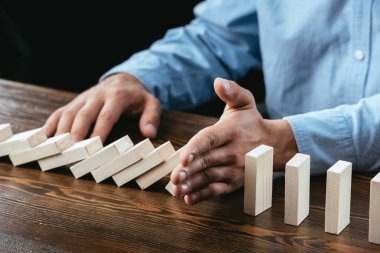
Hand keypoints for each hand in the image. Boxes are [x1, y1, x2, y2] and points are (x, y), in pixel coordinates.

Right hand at [44, 73, 160, 141]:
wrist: (123, 79)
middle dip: (76, 132)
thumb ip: (152, 117)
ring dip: (61, 130)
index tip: (95, 147)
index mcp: (117, 97)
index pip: (106, 115)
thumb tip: (149, 134)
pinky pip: (60, 112)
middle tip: (71, 150)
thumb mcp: (151, 103)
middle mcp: (97, 96)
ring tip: (57, 148)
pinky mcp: (75, 102)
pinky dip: (51, 124)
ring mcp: (84, 98)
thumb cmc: (137, 97)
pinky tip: (44, 139)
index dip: (99, 131)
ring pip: (69, 113)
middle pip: (84, 114)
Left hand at [170, 78, 296, 204]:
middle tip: (173, 178)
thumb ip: (232, 91)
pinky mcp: (234, 181)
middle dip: (189, 171)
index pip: (210, 139)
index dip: (196, 149)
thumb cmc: (252, 122)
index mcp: (230, 131)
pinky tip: (188, 199)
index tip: (183, 158)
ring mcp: (234, 168)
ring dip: (192, 185)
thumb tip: (218, 81)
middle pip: (207, 162)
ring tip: (176, 189)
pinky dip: (203, 195)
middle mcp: (233, 151)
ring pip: (210, 178)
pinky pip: (217, 190)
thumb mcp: (244, 102)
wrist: (274, 145)